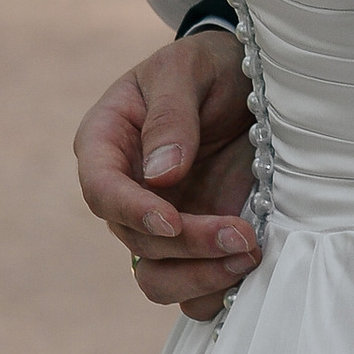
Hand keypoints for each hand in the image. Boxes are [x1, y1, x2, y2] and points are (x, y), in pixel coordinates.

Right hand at [74, 34, 259, 321]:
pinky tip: (252, 266)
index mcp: (106, 144)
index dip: (132, 211)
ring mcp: (160, 222)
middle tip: (243, 236)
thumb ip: (171, 114)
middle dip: (190, 245)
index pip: (102, 190)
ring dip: (201, 277)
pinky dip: (217, 288)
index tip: (172, 221)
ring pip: (158, 278)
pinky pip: (192, 287)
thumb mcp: (187, 68)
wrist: (248, 82)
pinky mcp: (195, 243)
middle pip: (139, 240)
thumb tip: (160, 176)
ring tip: (250, 254)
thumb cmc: (207, 65)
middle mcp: (126, 192)